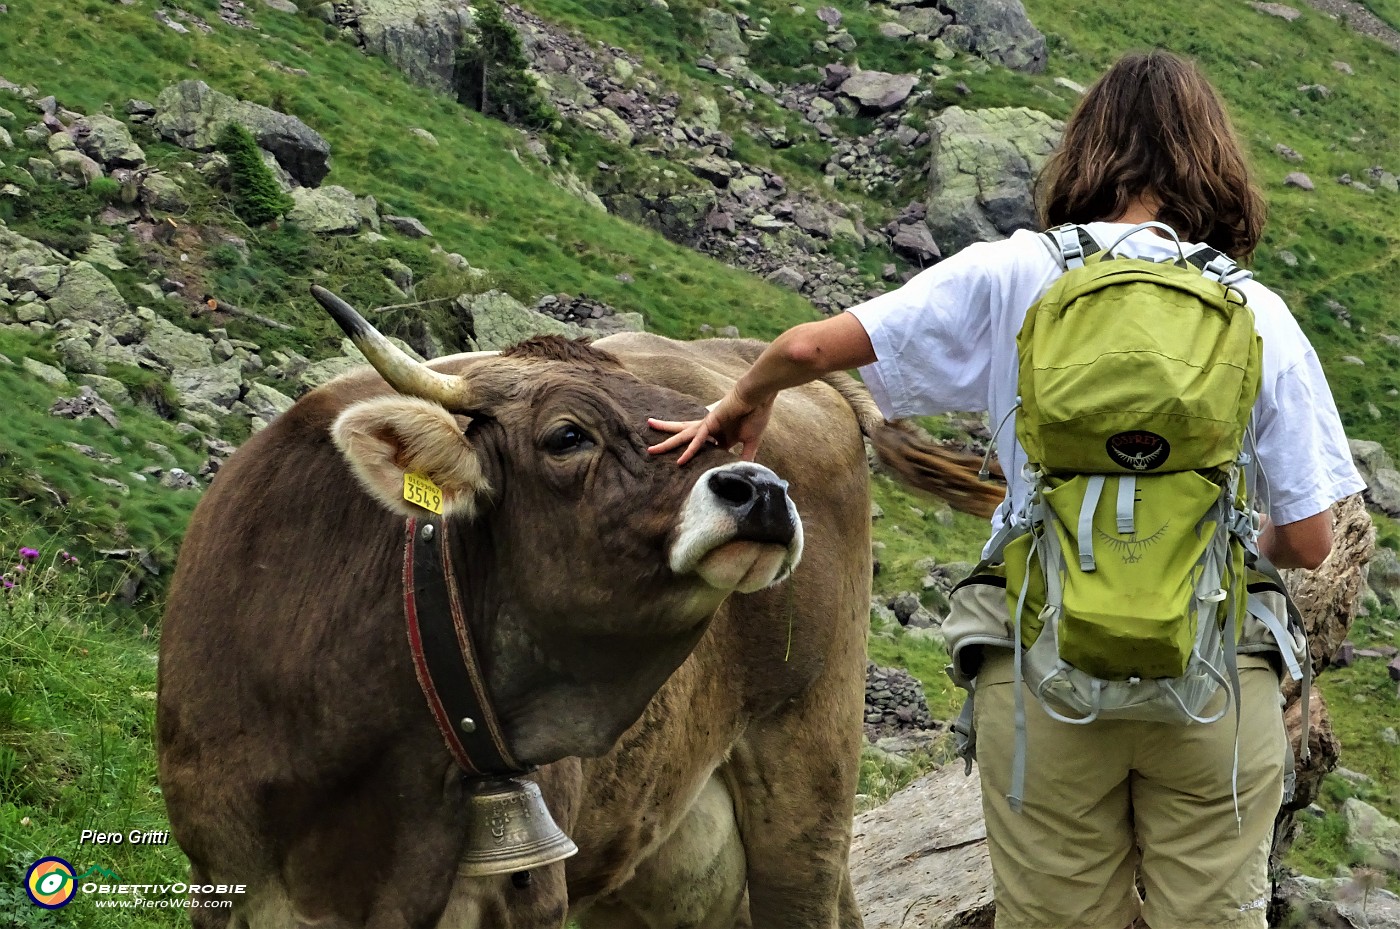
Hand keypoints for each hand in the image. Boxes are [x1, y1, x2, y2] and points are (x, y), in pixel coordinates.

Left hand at [647, 388, 773, 464]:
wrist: (759, 398)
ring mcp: (707, 425)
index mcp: (718, 435)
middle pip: (683, 438)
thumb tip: (745, 469)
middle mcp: (708, 430)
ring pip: (683, 436)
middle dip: (667, 444)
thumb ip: (746, 456)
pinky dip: (690, 449)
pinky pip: (698, 439)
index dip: (690, 457)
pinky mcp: (710, 422)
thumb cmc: (755, 415)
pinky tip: (681, 460)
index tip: (680, 468)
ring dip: (667, 443)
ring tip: (650, 450)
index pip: (700, 448)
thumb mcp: (750, 442)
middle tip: (650, 450)